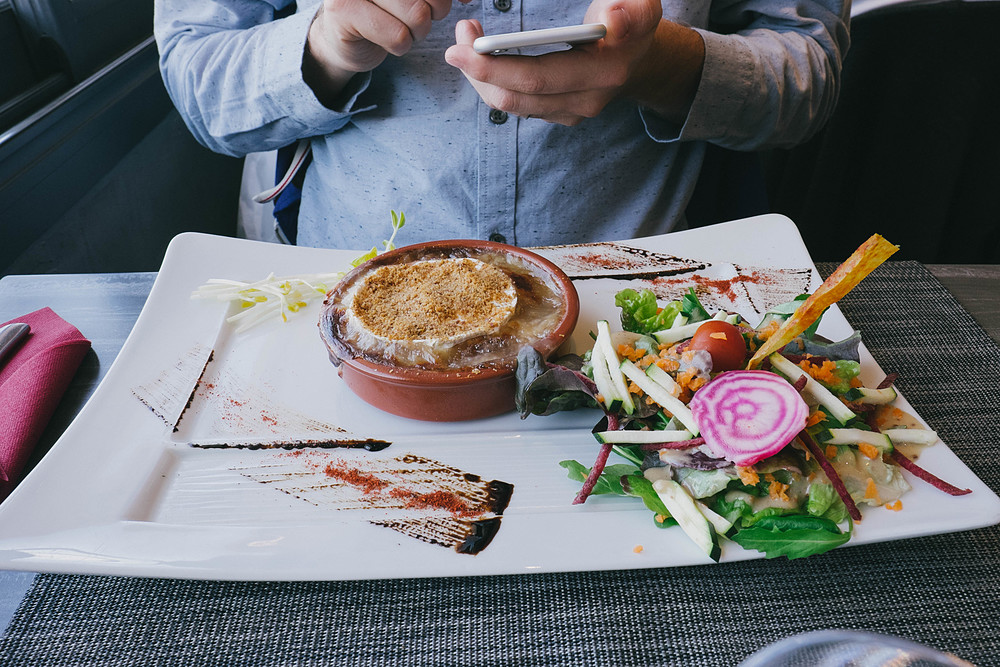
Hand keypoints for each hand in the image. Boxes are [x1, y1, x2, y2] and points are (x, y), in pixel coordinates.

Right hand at [305, 0, 466, 103]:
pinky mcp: (345, 12)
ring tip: (400, 27)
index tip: (461, 1)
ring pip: (417, 15)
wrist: (343, 37)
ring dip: (416, 31)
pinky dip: (400, 45)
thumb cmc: (383, 12)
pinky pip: (398, 36)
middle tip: (418, 16)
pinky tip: (386, 38)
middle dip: (434, 11)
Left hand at [444, 0, 703, 125]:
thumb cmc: (632, 22)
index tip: (466, 47)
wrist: (641, 58)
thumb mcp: (643, 8)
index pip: (538, 78)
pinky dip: (492, 81)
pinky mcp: (558, 114)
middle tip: (454, 43)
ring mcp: (570, 112)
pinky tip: (482, 56)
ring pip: (511, 104)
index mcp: (603, 72)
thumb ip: (631, 14)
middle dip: (478, 72)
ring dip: (481, 76)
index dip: (497, 67)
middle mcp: (585, 100)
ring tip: (465, 41)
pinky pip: (516, 104)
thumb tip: (611, 19)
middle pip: (515, 97)